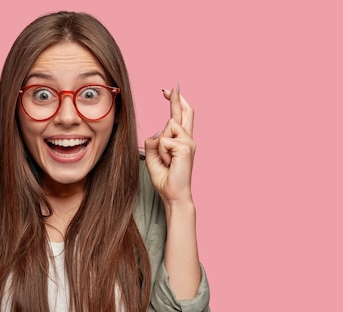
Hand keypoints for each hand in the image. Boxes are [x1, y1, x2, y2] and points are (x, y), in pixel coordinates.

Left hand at [144, 85, 195, 204]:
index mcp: (181, 140)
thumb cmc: (166, 178)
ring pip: (167, 128)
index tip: (168, 90)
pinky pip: (164, 140)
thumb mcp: (154, 157)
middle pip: (183, 112)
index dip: (175, 101)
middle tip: (170, 86)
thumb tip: (158, 132)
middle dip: (176, 98)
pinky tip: (169, 163)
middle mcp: (188, 139)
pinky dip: (162, 152)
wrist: (174, 195)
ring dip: (161, 146)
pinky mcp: (186, 147)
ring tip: (166, 161)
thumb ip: (154, 142)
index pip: (180, 116)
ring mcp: (189, 142)